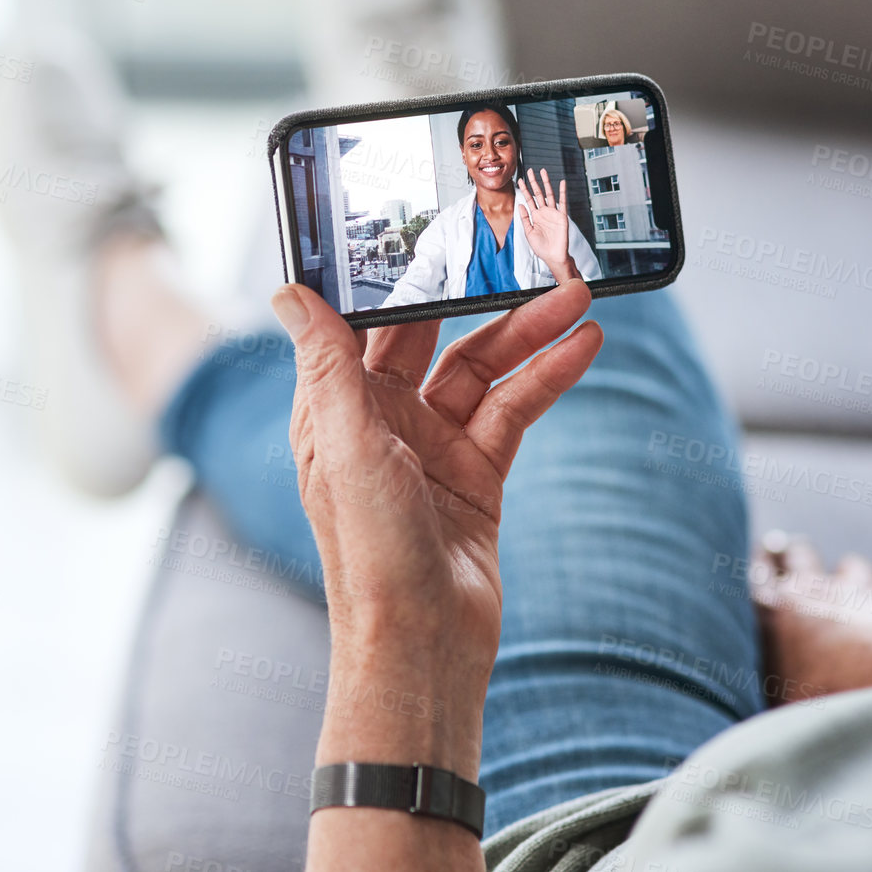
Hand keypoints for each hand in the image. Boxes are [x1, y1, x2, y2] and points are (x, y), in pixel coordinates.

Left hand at [272, 280, 600, 869]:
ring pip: (483, 370)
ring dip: (528, 333)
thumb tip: (290, 292)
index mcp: (334, 411)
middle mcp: (382, 423)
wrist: (423, 645)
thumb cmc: (369, 555)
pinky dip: (547, 378)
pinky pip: (515, 410)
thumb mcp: (346, 448)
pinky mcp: (479, 474)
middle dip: (478, 297)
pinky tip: (581, 349)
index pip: (363, 324)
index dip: (394, 278)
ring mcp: (433, 448)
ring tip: (578, 298)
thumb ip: (328, 365)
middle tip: (523, 254)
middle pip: (433, 337)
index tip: (426, 226)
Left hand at [517, 168, 579, 282]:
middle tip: (530, 171)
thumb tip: (519, 205)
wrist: (553, 256)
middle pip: (538, 193)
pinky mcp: (562, 216)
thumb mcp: (528, 233)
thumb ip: (524, 219)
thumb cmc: (541, 247)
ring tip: (543, 172)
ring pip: (549, 194)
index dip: (524, 190)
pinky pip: (563, 202)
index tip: (519, 180)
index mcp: (535, 216)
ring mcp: (553, 213)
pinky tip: (562, 183)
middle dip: (534, 182)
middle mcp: (544, 212)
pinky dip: (563, 192)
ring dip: (546, 183)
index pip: (529, 199)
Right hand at [750, 532, 871, 706]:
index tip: (765, 559)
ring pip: (853, 567)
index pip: (757, 575)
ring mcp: (864, 591)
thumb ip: (774, 683)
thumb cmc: (831, 715)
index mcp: (773, 615)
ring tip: (853, 593)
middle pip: (798, 555)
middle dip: (797, 556)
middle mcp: (815, 591)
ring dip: (852, 578)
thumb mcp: (782, 707)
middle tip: (794, 555)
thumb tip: (762, 702)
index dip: (762, 567)